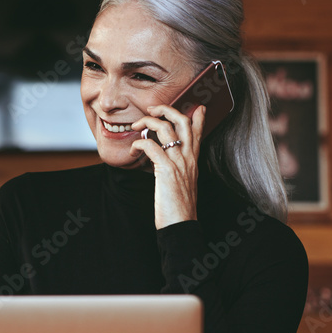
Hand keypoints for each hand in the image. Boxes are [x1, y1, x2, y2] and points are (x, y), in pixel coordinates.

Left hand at [129, 104, 205, 228]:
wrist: (181, 225)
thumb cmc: (179, 208)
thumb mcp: (184, 184)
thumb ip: (179, 169)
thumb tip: (167, 162)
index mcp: (193, 161)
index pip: (198, 131)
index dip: (197, 115)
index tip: (195, 106)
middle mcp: (188, 158)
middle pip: (182, 121)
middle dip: (166, 110)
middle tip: (151, 110)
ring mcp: (179, 163)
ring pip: (166, 128)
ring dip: (148, 122)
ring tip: (137, 127)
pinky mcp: (167, 170)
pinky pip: (151, 146)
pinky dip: (139, 144)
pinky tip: (133, 150)